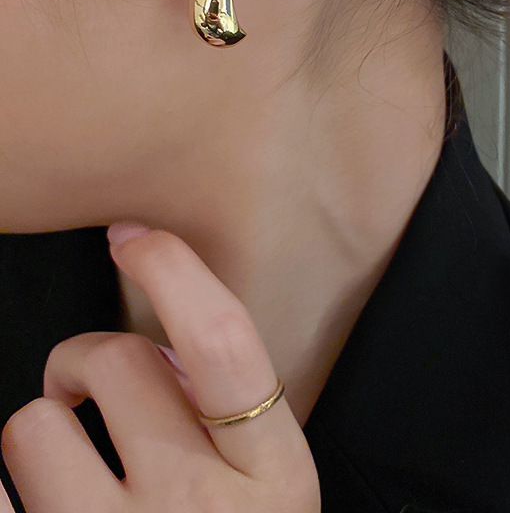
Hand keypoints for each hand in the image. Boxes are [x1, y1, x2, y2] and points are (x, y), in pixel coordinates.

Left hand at [0, 224, 320, 512]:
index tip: (134, 236)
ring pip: (32, 424)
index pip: (225, 345)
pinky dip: (3, 488)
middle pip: (116, 364)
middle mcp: (198, 512)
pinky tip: (39, 505)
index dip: (177, 273)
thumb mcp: (266, 490)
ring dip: (42, 428)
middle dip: (88, 359)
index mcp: (271, 475)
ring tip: (66, 466)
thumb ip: (228, 413)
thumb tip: (153, 343)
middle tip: (88, 386)